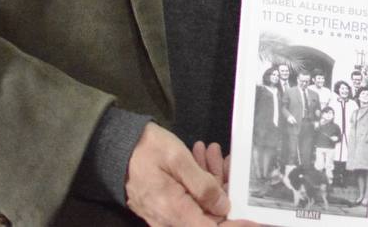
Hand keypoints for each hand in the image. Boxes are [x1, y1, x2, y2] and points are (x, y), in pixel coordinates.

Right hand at [125, 123, 257, 225]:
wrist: (112, 147)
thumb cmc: (145, 150)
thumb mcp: (178, 159)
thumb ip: (202, 185)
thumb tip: (223, 208)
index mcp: (173, 211)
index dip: (235, 225)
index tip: (255, 221)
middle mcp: (168, 220)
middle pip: (208, 218)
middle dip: (222, 190)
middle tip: (224, 159)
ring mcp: (164, 217)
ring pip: (199, 207)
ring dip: (210, 181)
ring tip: (209, 151)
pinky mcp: (163, 209)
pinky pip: (187, 202)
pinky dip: (198, 183)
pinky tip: (199, 159)